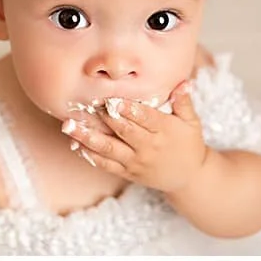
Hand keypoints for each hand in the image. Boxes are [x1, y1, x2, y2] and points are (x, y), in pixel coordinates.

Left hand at [62, 84, 207, 193]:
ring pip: (110, 149)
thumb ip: (184, 102)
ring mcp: (137, 161)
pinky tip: (76, 145)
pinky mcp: (129, 172)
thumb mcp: (192, 122)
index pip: (145, 118)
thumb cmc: (189, 144)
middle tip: (83, 105)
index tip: (113, 100)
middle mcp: (149, 147)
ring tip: (69, 126)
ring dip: (87, 138)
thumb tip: (184, 82)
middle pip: (123, 131)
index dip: (128, 110)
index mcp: (164, 131)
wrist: (189, 178)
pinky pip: (107, 165)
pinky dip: (91, 156)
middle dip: (103, 118)